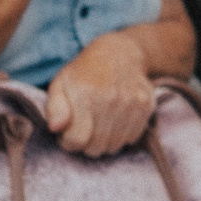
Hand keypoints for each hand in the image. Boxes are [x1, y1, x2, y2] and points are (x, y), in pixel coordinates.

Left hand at [44, 31, 157, 156]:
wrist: (120, 53)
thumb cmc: (84, 72)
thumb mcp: (60, 84)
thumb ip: (54, 108)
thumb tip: (55, 128)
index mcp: (85, 95)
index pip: (77, 141)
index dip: (68, 142)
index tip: (67, 134)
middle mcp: (110, 100)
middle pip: (96, 147)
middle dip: (86, 144)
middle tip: (84, 130)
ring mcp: (131, 104)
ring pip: (114, 146)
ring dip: (104, 142)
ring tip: (99, 126)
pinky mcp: (146, 107)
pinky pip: (131, 138)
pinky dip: (121, 135)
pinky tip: (115, 121)